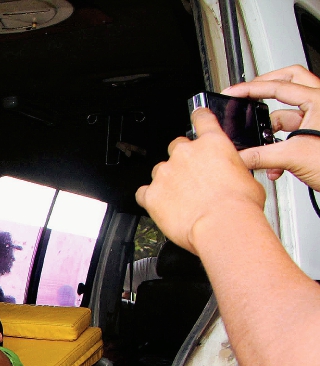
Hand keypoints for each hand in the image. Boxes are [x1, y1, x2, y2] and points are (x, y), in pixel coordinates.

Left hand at [136, 108, 265, 254]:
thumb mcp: (247, 177)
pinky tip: (161, 205)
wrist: (223, 225)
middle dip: (183, 160)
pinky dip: (150, 198)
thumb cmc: (239, 205)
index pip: (202, 119)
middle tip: (192, 177)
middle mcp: (186, 153)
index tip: (196, 115)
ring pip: (160, 170)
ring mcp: (166, 172)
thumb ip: (232, 167)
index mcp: (213, 144)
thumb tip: (231, 173)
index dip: (198, 116)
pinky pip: (143, 193)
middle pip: (176, 147)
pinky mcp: (152, 194)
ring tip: (180, 197)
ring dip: (168, 179)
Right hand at [225, 65, 319, 186]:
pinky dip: (279, 145)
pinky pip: (291, 132)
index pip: (278, 86)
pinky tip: (274, 162)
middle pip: (290, 81)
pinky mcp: (316, 134)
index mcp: (318, 101)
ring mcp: (318, 119)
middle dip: (266, 87)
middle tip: (249, 93)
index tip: (234, 92)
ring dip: (271, 129)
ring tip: (260, 141)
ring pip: (288, 113)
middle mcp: (319, 105)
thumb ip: (260, 156)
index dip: (251, 89)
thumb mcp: (294, 157)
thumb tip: (238, 156)